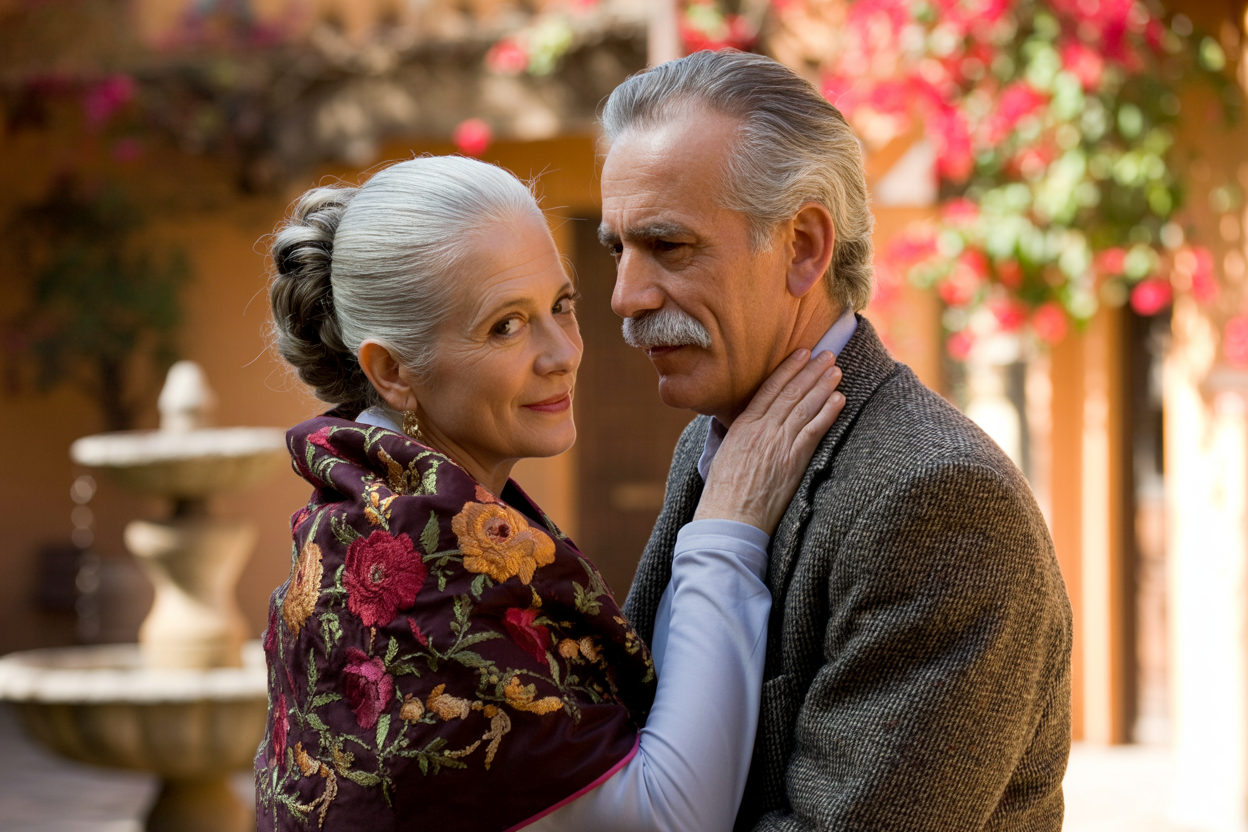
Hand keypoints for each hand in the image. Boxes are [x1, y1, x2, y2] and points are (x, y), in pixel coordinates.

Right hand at [694, 349, 844, 534]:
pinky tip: (839, 399)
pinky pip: (813, 431)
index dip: (788, 369)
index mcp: (742, 426)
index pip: (769, 389)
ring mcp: (778, 444)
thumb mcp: (725, 454)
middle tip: (827, 354)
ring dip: (822, 385)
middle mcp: (761, 430)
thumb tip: (751, 422)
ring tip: (835, 370)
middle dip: (810, 371)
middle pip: (790, 393)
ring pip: (804, 407)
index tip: (802, 354)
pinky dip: (827, 412)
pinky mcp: (792, 461)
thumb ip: (741, 434)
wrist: (728, 519)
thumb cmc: (723, 493)